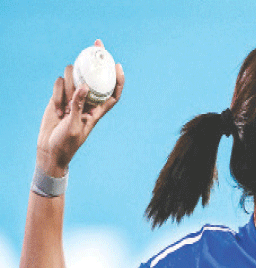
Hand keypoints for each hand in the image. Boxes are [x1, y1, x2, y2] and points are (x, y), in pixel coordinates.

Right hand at [36, 39, 123, 175]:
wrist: (50, 149)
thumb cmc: (67, 143)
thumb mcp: (74, 126)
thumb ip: (78, 106)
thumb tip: (84, 86)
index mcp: (98, 110)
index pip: (113, 92)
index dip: (119, 79)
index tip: (118, 64)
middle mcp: (87, 100)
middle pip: (95, 76)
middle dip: (96, 59)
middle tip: (97, 44)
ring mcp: (73, 97)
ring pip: (74, 76)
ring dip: (68, 87)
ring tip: (64, 108)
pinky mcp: (59, 96)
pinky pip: (59, 83)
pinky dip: (57, 93)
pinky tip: (57, 110)